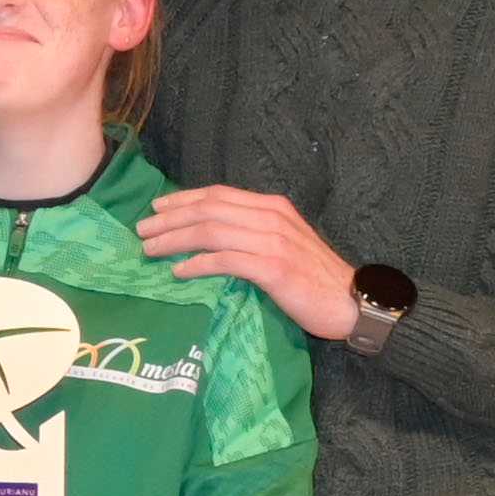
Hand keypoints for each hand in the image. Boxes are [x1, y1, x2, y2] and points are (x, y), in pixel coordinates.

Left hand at [131, 181, 358, 343]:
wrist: (352, 301)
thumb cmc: (315, 277)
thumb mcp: (284, 243)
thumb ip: (254, 232)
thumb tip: (212, 235)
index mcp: (273, 207)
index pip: (219, 195)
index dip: (184, 199)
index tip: (157, 206)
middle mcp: (271, 217)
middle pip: (209, 210)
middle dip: (171, 218)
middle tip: (142, 229)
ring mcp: (273, 242)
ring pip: (211, 232)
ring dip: (176, 239)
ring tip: (151, 250)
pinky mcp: (273, 268)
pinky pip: (226, 261)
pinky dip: (198, 264)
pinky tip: (179, 272)